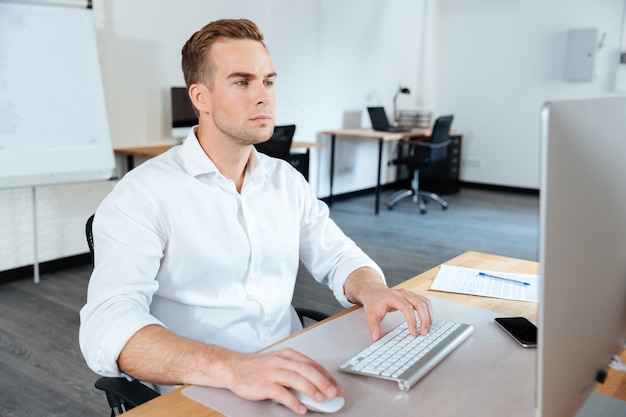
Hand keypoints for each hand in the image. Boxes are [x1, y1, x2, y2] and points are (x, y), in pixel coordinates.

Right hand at [226, 348, 343, 414]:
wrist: (234, 368)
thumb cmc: (258, 367)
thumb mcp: (279, 363)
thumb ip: (296, 371)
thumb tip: (317, 386)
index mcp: (288, 355)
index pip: (312, 364)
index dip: (326, 376)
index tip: (336, 387)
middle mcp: (281, 361)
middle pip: (306, 370)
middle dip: (322, 382)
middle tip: (333, 393)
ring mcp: (272, 372)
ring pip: (295, 379)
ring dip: (310, 389)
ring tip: (320, 400)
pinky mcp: (263, 384)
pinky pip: (281, 393)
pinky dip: (292, 401)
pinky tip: (300, 408)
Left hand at [361, 287, 433, 340]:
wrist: (374, 292)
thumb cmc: (374, 302)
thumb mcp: (370, 314)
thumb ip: (373, 326)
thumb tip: (376, 337)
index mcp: (393, 296)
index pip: (407, 308)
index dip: (412, 320)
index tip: (413, 332)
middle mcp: (403, 293)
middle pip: (420, 304)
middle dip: (424, 319)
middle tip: (424, 333)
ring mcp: (409, 293)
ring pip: (425, 303)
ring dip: (429, 316)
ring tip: (428, 329)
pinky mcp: (413, 296)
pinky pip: (425, 302)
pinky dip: (429, 312)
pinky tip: (428, 321)